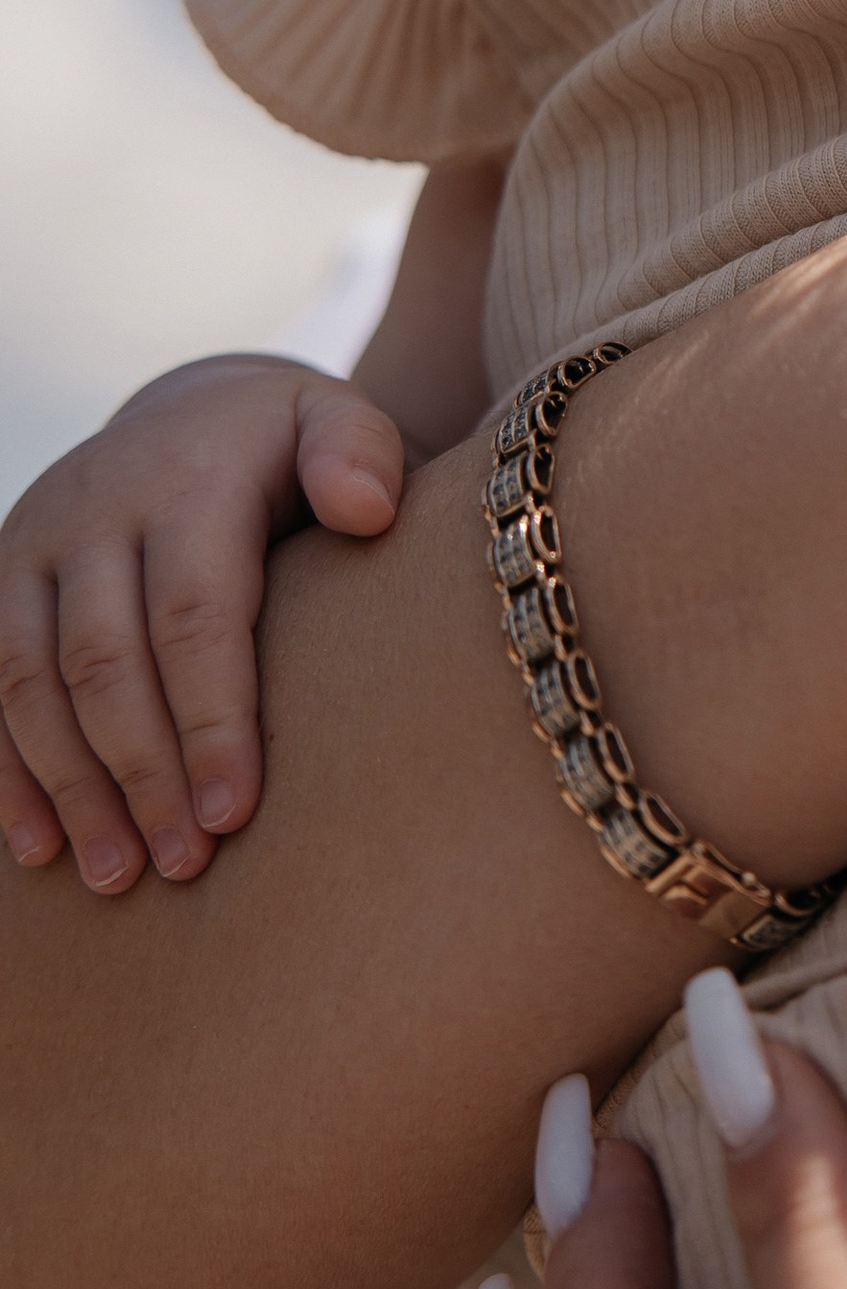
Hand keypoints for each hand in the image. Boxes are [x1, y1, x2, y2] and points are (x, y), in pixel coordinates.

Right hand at [0, 356, 404, 888]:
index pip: (194, 616)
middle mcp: (92, 511)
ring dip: (69, 788)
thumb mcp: (334, 420)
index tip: (235, 813)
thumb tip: (367, 510)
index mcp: (184, 482)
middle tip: (183, 864)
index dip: (210, 720)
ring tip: (118, 876)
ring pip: (29, 682)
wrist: (185, 412)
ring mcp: (31, 547)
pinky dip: (8, 772)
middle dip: (141, 773)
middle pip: (103, 661)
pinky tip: (40, 847)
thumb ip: (360, 452)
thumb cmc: (287, 446)